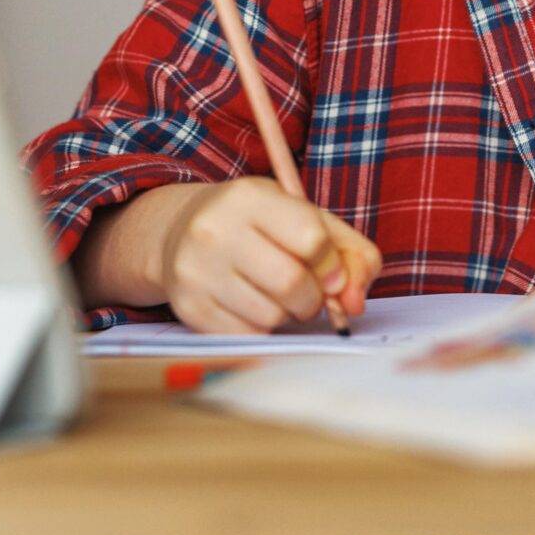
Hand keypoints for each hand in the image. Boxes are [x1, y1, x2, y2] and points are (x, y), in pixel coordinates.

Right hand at [150, 177, 381, 334]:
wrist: (180, 231)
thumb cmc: (258, 225)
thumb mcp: (303, 216)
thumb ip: (349, 251)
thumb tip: (355, 303)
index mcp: (249, 198)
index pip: (310, 238)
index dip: (333, 264)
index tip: (332, 273)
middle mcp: (215, 231)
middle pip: (292, 283)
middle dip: (314, 298)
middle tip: (310, 293)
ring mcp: (196, 271)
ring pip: (270, 316)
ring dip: (289, 315)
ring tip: (279, 297)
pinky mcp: (189, 308)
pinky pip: (247, 337)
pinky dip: (263, 330)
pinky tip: (256, 308)